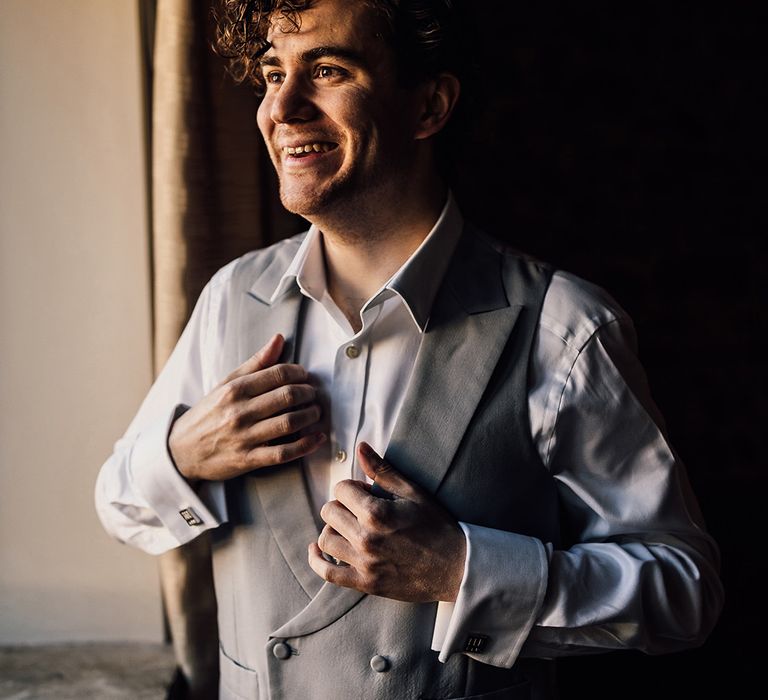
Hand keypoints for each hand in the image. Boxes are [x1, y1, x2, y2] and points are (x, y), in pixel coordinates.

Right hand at [168, 334, 324, 481]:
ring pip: (289, 423)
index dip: (298, 373)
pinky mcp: (248, 460)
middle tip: (313, 393)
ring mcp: (244, 437)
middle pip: (288, 396)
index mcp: (235, 389)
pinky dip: (306, 445)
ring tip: (316, 411)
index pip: (277, 374)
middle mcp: (239, 412)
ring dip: (311, 416)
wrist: (180, 451)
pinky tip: (317, 438)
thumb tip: (279, 339)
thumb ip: (255, 363)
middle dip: (308, 393)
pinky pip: (284, 453)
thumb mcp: (225, 384)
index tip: (304, 376)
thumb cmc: (207, 414)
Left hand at [308, 442, 465, 602]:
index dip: (351, 487)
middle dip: (341, 505)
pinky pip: (327, 573)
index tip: (364, 492)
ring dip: (333, 529)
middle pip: (329, 512)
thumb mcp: (412, 492)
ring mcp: (364, 563)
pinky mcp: (365, 583)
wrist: (456, 567)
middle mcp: (366, 538)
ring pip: (325, 539)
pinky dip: (317, 560)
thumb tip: (360, 447)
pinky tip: (317, 549)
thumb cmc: (436, 526)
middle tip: (359, 509)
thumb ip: (382, 470)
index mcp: (377, 513)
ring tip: (348, 527)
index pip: (341, 489)